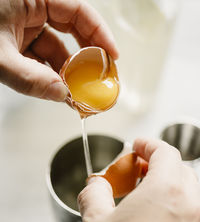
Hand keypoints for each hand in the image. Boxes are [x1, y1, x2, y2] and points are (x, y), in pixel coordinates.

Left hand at [0, 0, 117, 100]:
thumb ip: (30, 79)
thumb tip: (62, 96)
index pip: (78, 11)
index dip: (100, 35)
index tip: (112, 58)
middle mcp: (31, 6)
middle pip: (72, 30)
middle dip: (85, 59)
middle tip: (98, 81)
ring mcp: (23, 23)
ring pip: (55, 48)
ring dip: (66, 73)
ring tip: (78, 94)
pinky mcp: (16, 38)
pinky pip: (39, 57)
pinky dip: (49, 74)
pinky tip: (57, 90)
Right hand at [78, 138, 199, 221]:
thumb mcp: (95, 218)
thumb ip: (94, 192)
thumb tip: (96, 184)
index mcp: (165, 190)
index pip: (165, 152)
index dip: (149, 144)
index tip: (138, 145)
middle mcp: (191, 204)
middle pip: (180, 168)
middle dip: (159, 163)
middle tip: (139, 169)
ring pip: (191, 189)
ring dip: (171, 183)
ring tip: (149, 192)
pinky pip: (195, 213)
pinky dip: (181, 205)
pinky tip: (161, 217)